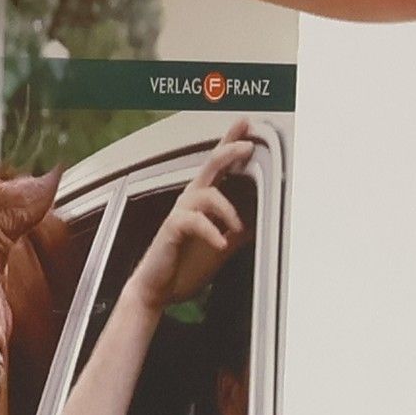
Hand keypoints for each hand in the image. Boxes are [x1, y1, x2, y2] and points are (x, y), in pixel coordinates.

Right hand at [126, 124, 257, 313]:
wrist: (157, 289)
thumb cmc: (183, 266)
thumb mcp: (220, 246)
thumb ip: (236, 232)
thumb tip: (258, 223)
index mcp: (202, 200)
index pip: (218, 166)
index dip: (231, 142)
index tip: (246, 125)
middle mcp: (190, 200)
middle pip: (211, 165)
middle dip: (229, 151)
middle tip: (247, 146)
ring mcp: (180, 213)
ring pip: (206, 193)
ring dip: (228, 209)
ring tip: (238, 227)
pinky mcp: (172, 229)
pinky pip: (195, 222)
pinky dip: (212, 231)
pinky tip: (221, 242)